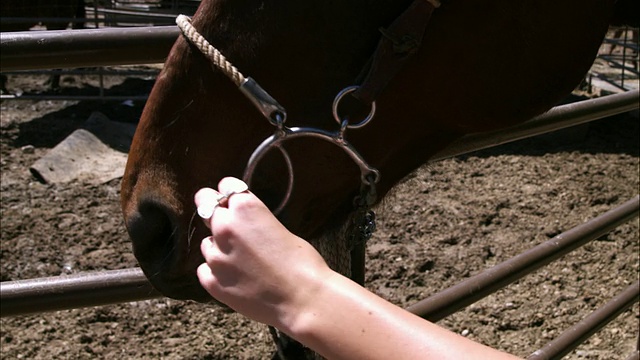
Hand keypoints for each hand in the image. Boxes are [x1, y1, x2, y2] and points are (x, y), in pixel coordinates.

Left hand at [195, 177, 331, 327]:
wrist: (302, 299)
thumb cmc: (301, 263)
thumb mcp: (278, 228)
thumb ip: (253, 220)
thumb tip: (244, 223)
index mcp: (245, 208)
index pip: (224, 186)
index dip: (230, 192)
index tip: (232, 198)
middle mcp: (224, 227)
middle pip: (205, 205)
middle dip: (215, 212)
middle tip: (226, 223)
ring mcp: (215, 256)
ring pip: (206, 243)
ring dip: (218, 246)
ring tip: (241, 260)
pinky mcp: (212, 282)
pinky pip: (205, 269)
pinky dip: (216, 272)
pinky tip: (236, 277)